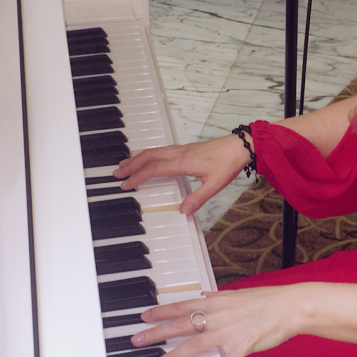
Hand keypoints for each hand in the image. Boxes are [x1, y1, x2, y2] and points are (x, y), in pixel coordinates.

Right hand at [115, 134, 249, 216]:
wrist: (240, 145)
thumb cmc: (228, 162)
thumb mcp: (214, 184)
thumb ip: (198, 198)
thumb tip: (182, 211)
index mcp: (182, 162)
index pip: (153, 169)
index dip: (137, 177)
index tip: (125, 184)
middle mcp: (179, 153)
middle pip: (148, 156)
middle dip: (130, 165)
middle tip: (116, 173)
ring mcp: (181, 149)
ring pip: (153, 151)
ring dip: (137, 158)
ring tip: (125, 164)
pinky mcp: (186, 148)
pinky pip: (161, 150)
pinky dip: (148, 154)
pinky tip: (147, 159)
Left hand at [131, 286, 306, 356]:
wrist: (289, 306)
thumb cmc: (266, 300)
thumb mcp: (237, 294)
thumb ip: (217, 296)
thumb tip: (203, 294)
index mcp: (215, 302)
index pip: (180, 306)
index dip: (160, 311)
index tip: (143, 316)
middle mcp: (217, 316)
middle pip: (180, 325)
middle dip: (156, 333)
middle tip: (136, 340)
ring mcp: (228, 332)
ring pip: (195, 344)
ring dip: (174, 356)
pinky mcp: (242, 346)